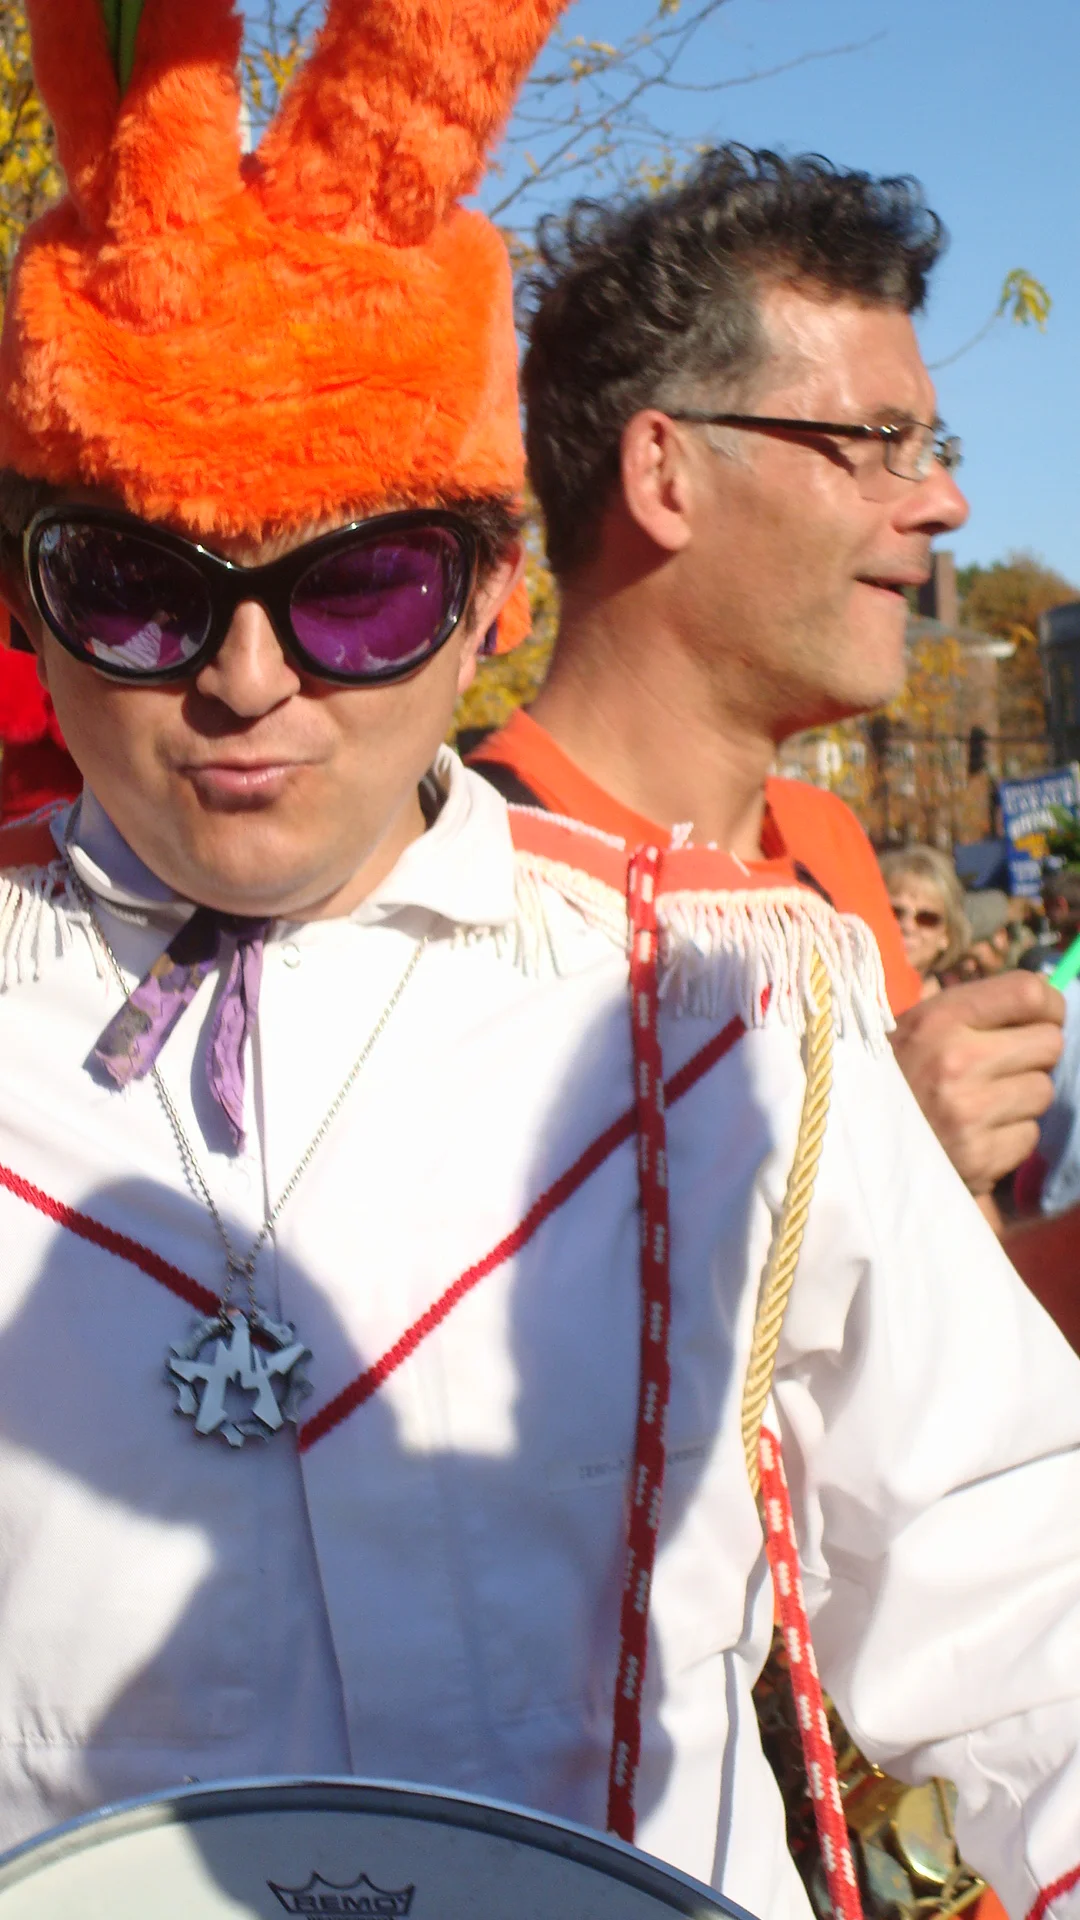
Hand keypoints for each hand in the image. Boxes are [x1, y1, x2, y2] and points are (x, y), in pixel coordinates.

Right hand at [890, 972, 1064, 1194]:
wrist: (848, 1143)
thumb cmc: (889, 1076)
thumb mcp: (916, 1028)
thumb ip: (973, 1013)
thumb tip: (1043, 1004)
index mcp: (939, 1019)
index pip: (1029, 993)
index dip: (1049, 1005)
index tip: (1043, 1017)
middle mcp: (957, 1061)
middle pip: (1049, 1044)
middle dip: (1035, 1054)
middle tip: (1007, 1065)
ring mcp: (969, 1113)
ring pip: (1043, 1092)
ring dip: (1022, 1098)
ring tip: (984, 1103)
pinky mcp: (979, 1157)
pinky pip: (1028, 1135)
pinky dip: (1010, 1136)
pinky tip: (978, 1134)